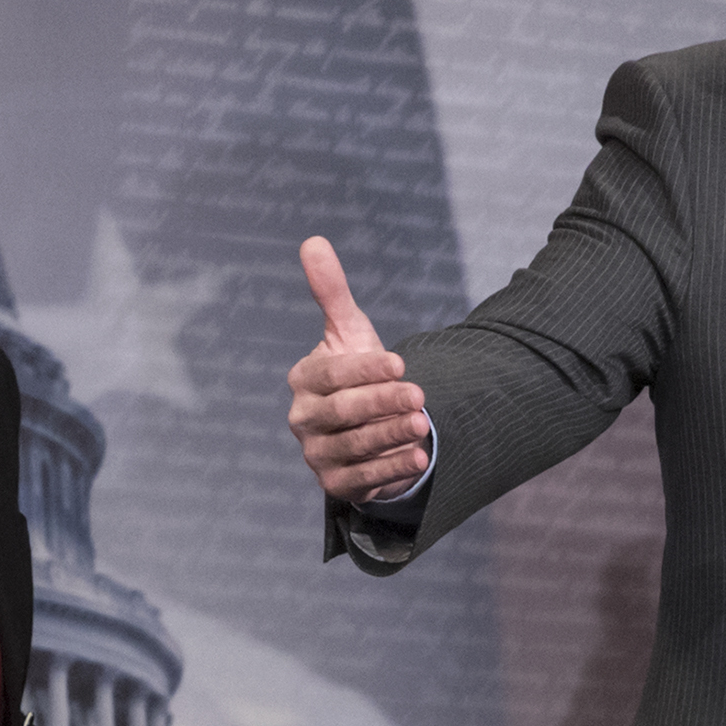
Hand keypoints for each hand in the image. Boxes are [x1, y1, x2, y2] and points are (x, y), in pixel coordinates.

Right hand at [289, 236, 431, 506]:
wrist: (371, 423)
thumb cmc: (358, 371)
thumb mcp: (349, 331)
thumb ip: (331, 292)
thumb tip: (313, 241)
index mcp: (303, 380)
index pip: (331, 376)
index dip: (365, 370)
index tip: (401, 363)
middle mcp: (303, 419)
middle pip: (342, 413)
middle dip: (381, 403)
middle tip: (420, 395)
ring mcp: (317, 454)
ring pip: (353, 447)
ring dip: (390, 436)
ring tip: (423, 425)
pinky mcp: (335, 485)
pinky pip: (362, 479)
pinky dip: (391, 469)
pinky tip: (419, 457)